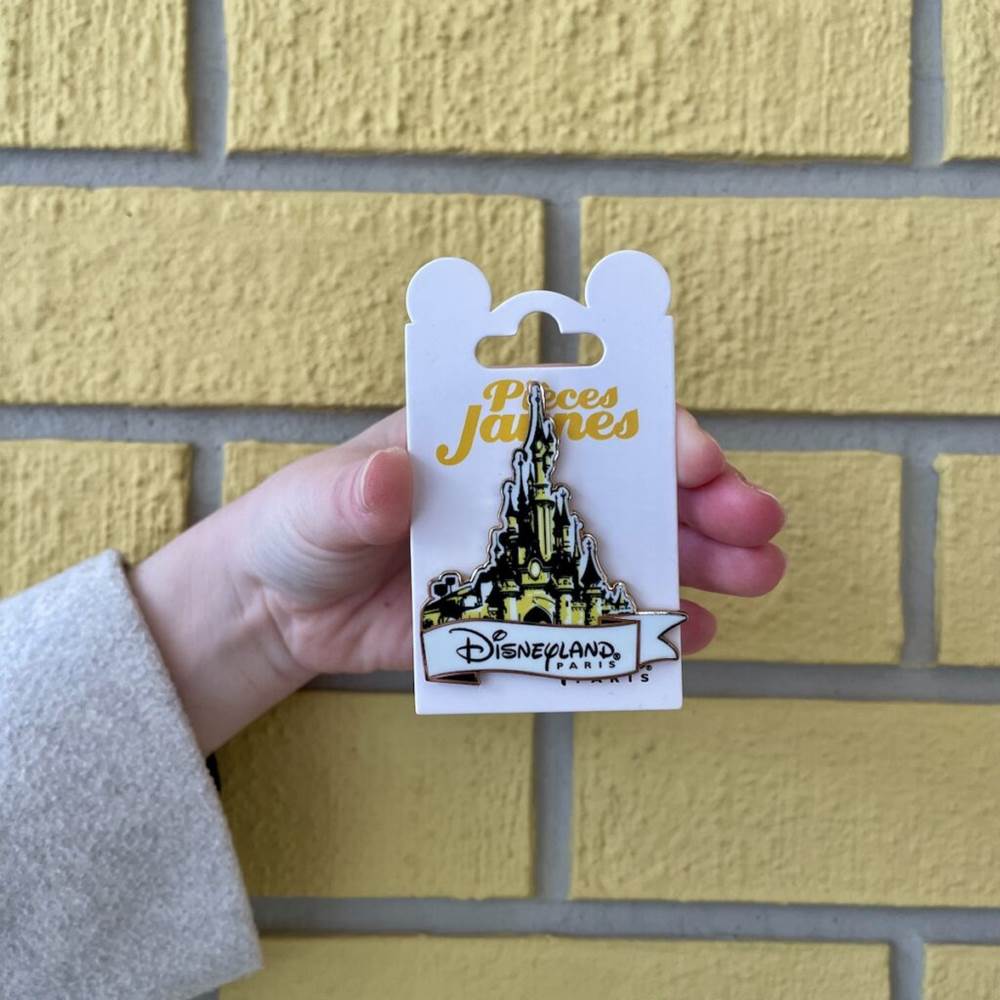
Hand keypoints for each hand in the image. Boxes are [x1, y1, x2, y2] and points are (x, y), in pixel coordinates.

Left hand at [130, 407, 783, 752]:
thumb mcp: (319, 499)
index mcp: (485, 438)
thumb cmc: (301, 527)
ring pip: (628, 549)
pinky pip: (594, 620)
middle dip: (700, 498)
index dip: (647, 431)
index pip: (581, 418)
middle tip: (759, 525)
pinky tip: (690, 634)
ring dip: (696, 560)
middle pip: (627, 484)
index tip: (697, 460)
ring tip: (755, 578)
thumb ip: (355, 490)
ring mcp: (528, 557)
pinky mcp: (520, 617)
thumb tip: (393, 478)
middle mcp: (522, 492)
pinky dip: (644, 626)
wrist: (283, 613)